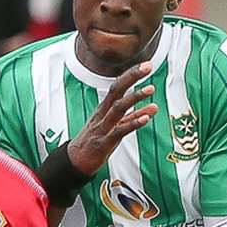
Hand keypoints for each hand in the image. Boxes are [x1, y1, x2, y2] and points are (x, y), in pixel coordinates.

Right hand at [67, 61, 157, 176]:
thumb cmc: (95, 143)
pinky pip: (120, 130)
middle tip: (148, 66)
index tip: (146, 65)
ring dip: (135, 97)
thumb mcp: (114, 127)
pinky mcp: (104, 142)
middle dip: (132, 77)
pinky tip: (146, 118)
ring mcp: (103, 128)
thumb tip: (151, 108)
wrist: (75, 162)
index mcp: (104, 109)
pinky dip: (133, 123)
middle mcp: (102, 115)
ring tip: (150, 89)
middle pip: (116, 91)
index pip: (117, 86)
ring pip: (118, 108)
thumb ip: (132, 118)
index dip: (131, 75)